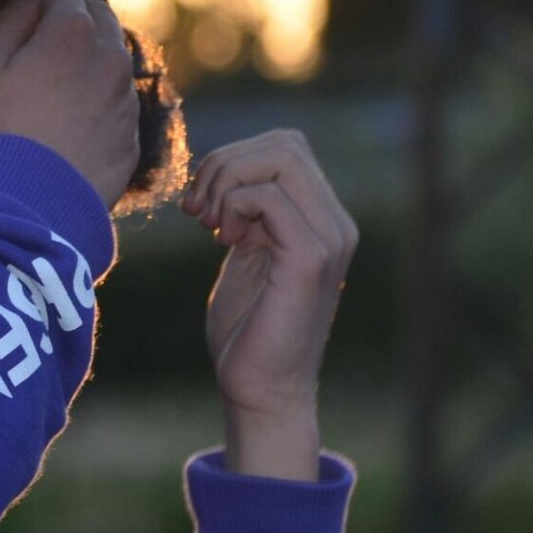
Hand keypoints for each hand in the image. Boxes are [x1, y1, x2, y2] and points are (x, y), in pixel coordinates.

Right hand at [0, 0, 140, 212]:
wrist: (29, 204)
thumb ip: (9, 21)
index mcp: (71, 32)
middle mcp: (110, 58)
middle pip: (100, 17)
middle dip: (77, 14)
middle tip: (51, 28)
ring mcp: (125, 99)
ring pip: (114, 60)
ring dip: (93, 57)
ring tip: (62, 76)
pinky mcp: (131, 137)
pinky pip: (118, 103)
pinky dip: (102, 98)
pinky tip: (75, 117)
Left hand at [179, 129, 357, 419]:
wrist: (259, 388)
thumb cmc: (246, 328)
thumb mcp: (244, 253)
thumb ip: (245, 212)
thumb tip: (223, 169)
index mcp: (322, 219)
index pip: (286, 146)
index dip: (233, 160)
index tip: (200, 206)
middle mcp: (336, 224)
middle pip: (285, 143)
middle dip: (225, 164)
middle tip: (196, 211)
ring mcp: (330, 239)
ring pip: (280, 159)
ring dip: (226, 183)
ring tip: (207, 224)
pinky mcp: (311, 259)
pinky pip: (269, 197)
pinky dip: (233, 207)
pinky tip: (222, 241)